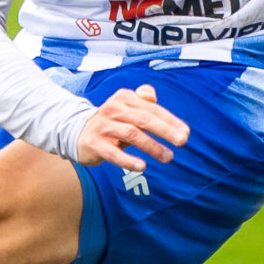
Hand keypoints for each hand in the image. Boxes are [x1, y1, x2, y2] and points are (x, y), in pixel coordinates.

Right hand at [74, 83, 190, 172]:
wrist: (77, 133)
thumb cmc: (111, 121)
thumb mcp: (126, 106)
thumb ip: (143, 100)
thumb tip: (152, 97)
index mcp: (124, 98)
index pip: (152, 109)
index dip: (170, 120)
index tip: (185, 133)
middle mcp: (113, 109)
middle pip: (144, 119)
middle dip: (165, 130)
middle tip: (182, 141)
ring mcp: (103, 126)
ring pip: (132, 134)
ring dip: (152, 147)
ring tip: (168, 157)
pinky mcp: (94, 143)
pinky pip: (113, 153)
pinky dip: (128, 160)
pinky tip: (142, 166)